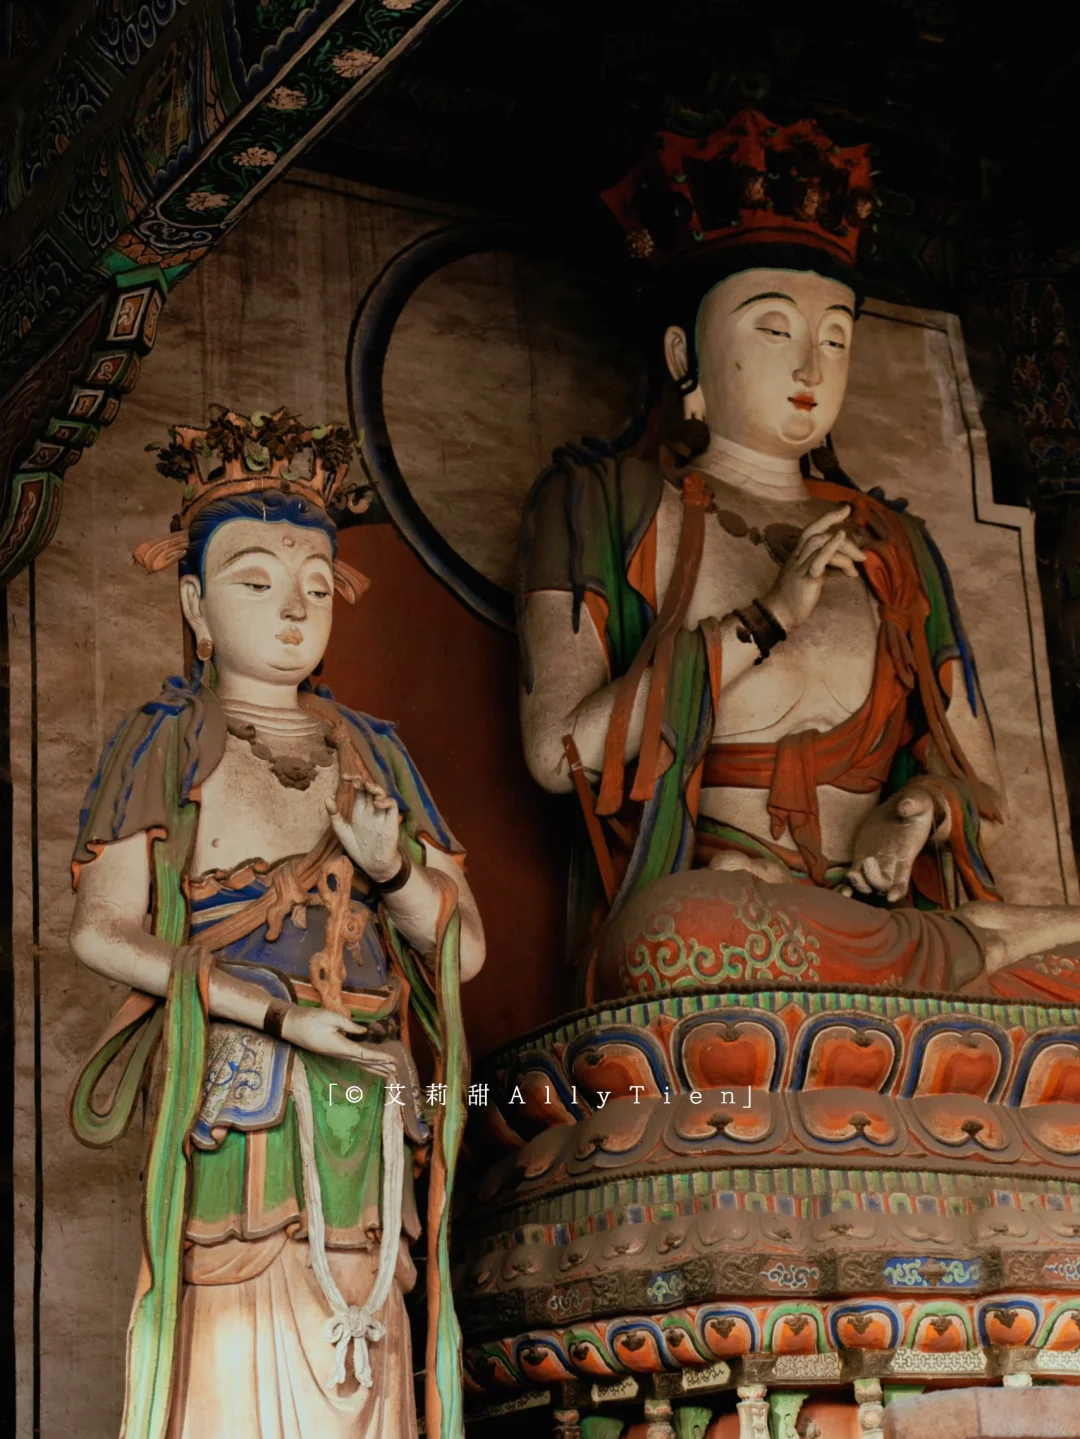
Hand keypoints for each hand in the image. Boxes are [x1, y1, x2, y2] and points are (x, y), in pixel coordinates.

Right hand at [281, 1005, 397, 1074]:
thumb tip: (363, 1032)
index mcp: (340, 1047)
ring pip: (359, 1062)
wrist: (291, 1026)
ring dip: (374, 1067)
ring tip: (387, 1073)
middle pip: (364, 1062)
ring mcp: (336, 1053)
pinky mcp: (333, 1050)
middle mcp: (339, 1054)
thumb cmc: (309, 1019)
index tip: (393, 1061)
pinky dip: (365, 1062)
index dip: (380, 1058)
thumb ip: (348, 1025)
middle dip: (380, 1066)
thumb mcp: (329, 1017)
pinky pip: (353, 1058)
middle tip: (397, 1071)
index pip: (364, 1054)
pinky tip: (370, 1064)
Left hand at [327, 778, 402, 883]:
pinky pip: (392, 805)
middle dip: (363, 781)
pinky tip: (377, 803)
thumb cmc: (358, 848)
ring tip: (366, 787)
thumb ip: (334, 816)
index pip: (359, 789)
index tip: (344, 776)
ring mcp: (381, 814)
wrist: (373, 864)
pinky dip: (386, 801)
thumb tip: (326, 798)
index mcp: (360, 809)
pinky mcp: (391, 820)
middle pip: (370, 788)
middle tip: (355, 782)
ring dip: (375, 787)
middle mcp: (371, 809)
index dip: (353, 780)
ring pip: (382, 793)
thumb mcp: (342, 831)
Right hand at [762, 505, 866, 631]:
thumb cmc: (795, 598)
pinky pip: (819, 559)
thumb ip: (825, 567)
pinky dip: (831, 546)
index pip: (811, 530)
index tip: (846, 509)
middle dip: (839, 528)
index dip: (828, 517)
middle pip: (817, 533)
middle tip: (860, 546)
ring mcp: (800, 566)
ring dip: (844, 546)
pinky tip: (841, 537)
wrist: (780, 615)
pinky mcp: (806, 578)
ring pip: (819, 543)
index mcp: (797, 555)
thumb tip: (848, 564)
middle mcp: (797, 557)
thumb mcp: (810, 577)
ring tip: (860, 559)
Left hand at [840, 782, 943, 903]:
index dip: (898, 890)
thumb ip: (913, 805)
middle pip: (881, 884)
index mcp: (905, 855)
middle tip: (868, 861)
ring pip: (866, 883)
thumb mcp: (919, 802)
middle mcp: (890, 863)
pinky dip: (847, 883)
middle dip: (873, 880)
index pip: (902, 880)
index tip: (891, 896)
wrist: (901, 807)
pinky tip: (842, 889)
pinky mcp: (860, 854)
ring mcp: (874, 861)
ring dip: (858, 883)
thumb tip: (904, 808)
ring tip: (852, 874)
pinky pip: (853, 873)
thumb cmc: (915, 808)